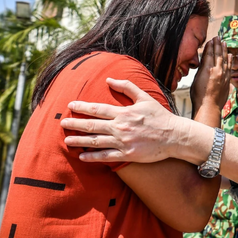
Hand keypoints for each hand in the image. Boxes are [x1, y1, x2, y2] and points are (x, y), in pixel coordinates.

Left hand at [62, 78, 185, 162]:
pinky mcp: (127, 155)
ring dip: (79, 141)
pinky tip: (82, 156)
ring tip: (67, 141)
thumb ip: (127, 87)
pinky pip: (106, 157)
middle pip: (92, 125)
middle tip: (62, 123)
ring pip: (96, 141)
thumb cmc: (160, 116)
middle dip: (75, 124)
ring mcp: (123, 142)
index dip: (82, 106)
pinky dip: (93, 157)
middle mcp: (121, 127)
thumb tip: (109, 80)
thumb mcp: (145, 98)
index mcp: (124, 113)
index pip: (98, 109)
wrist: (175, 136)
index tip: (70, 105)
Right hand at [191, 37, 230, 114]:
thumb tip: (204, 63)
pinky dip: (230, 60)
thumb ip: (201, 70)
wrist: (209, 106)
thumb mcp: (196, 80)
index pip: (209, 54)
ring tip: (224, 42)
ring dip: (224, 50)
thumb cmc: (199, 96)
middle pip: (217, 54)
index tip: (211, 40)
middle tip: (217, 37)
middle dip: (217, 45)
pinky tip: (230, 55)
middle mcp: (217, 70)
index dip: (210, 46)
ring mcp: (223, 75)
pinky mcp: (227, 80)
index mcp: (207, 69)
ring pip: (224, 59)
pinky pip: (229, 67)